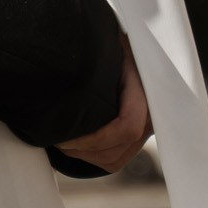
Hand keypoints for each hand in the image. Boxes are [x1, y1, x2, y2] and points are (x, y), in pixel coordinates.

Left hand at [58, 31, 152, 177]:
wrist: (132, 51)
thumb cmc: (117, 46)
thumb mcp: (111, 47)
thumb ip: (99, 55)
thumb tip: (68, 60)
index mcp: (145, 91)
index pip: (128, 126)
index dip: (95, 138)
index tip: (67, 136)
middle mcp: (151, 115)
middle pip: (117, 149)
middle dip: (82, 150)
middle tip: (56, 140)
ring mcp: (146, 130)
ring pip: (115, 159)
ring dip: (84, 156)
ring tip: (62, 142)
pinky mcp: (138, 139)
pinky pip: (116, 160)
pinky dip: (93, 158)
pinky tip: (76, 145)